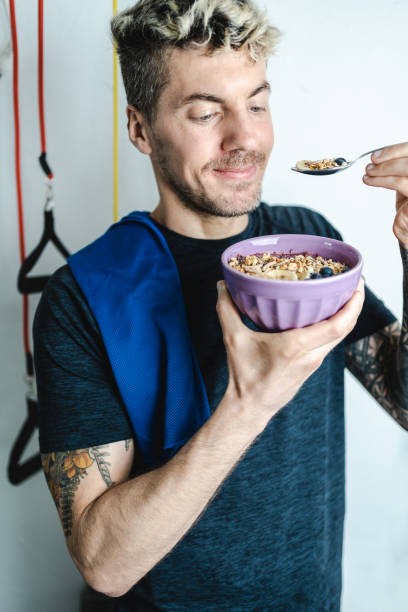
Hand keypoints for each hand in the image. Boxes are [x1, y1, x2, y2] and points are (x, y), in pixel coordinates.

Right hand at [216, 278, 364, 419]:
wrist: (251, 407)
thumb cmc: (244, 376)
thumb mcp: (233, 339)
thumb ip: (227, 310)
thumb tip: (222, 286)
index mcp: (296, 346)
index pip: (338, 324)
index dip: (354, 304)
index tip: (358, 284)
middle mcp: (311, 355)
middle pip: (346, 327)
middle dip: (356, 303)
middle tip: (355, 282)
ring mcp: (314, 362)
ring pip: (340, 336)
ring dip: (347, 315)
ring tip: (344, 294)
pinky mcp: (311, 366)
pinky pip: (330, 343)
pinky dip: (335, 326)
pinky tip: (327, 315)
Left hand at [363, 142, 407, 248]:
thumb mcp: (404, 184)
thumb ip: (398, 170)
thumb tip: (381, 158)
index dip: (395, 150)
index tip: (378, 154)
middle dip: (387, 158)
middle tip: (371, 164)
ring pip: (403, 170)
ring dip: (381, 170)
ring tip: (368, 173)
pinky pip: (399, 182)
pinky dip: (381, 180)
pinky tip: (371, 181)